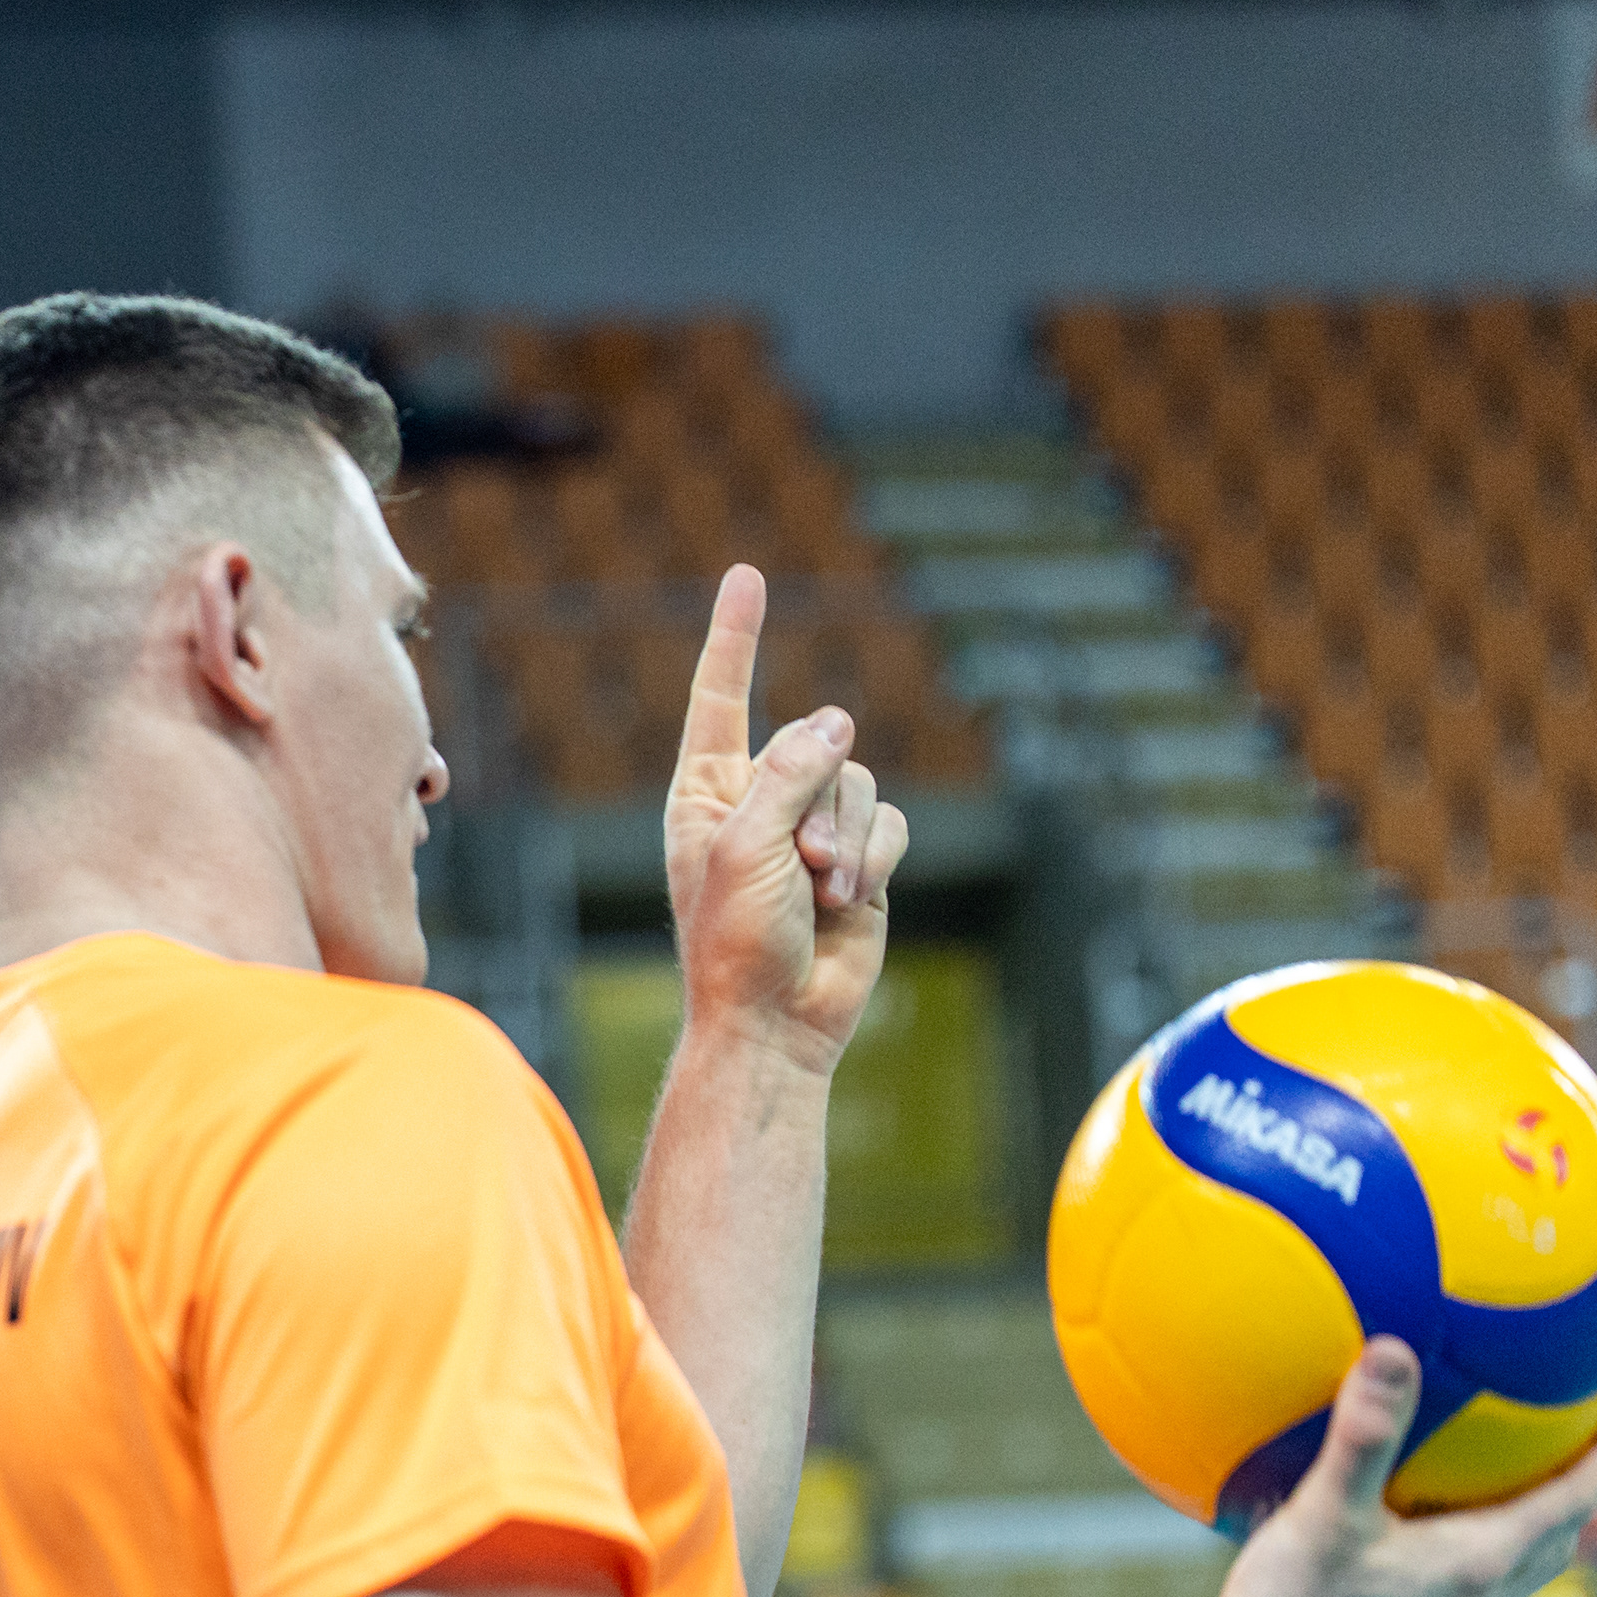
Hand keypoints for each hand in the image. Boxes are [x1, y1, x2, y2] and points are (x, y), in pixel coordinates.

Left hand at [663, 564, 909, 1074]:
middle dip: (819, 801)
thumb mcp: (746, 846)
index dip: (735, 637)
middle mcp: (758, 802)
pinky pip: (891, 823)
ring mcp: (812, 830)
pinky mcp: (860, 860)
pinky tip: (851, 902)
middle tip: (802, 866)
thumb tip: (836, 721)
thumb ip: (788, 774)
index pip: (720, 698)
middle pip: (813, 745)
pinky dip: (877, 859)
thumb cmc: (735, 941)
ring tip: (824, 892)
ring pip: (858, 782)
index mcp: (706, 792)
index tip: (746, 574)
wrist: (777, 1021)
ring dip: (849, 838)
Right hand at [1198, 1339, 1596, 1596]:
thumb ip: (1363, 1436)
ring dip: (1523, 1542)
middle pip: (1550, 1546)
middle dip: (1576, 1500)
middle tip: (1585, 1460)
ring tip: (1507, 1510)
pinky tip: (1407, 1567)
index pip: (1568, 1502)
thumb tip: (1393, 1349)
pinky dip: (1461, 1573)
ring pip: (1506, 1584)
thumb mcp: (1326, 1517)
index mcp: (1476, 1564)